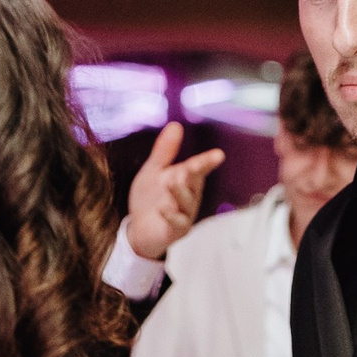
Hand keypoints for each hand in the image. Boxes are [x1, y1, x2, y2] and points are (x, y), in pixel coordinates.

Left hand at [124, 122, 224, 262]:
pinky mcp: (177, 230)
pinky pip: (179, 222)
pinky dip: (171, 216)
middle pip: (196, 182)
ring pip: (188, 202)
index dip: (207, 161)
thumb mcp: (153, 170)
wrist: (139, 228)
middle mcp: (189, 196)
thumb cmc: (150, 199)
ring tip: (169, 182)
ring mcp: (185, 214)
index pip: (199, 167)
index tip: (218, 155)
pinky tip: (163, 209)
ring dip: (179, 192)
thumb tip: (176, 125)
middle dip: (195, 174)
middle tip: (189, 166)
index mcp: (186, 179)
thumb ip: (164, 151)